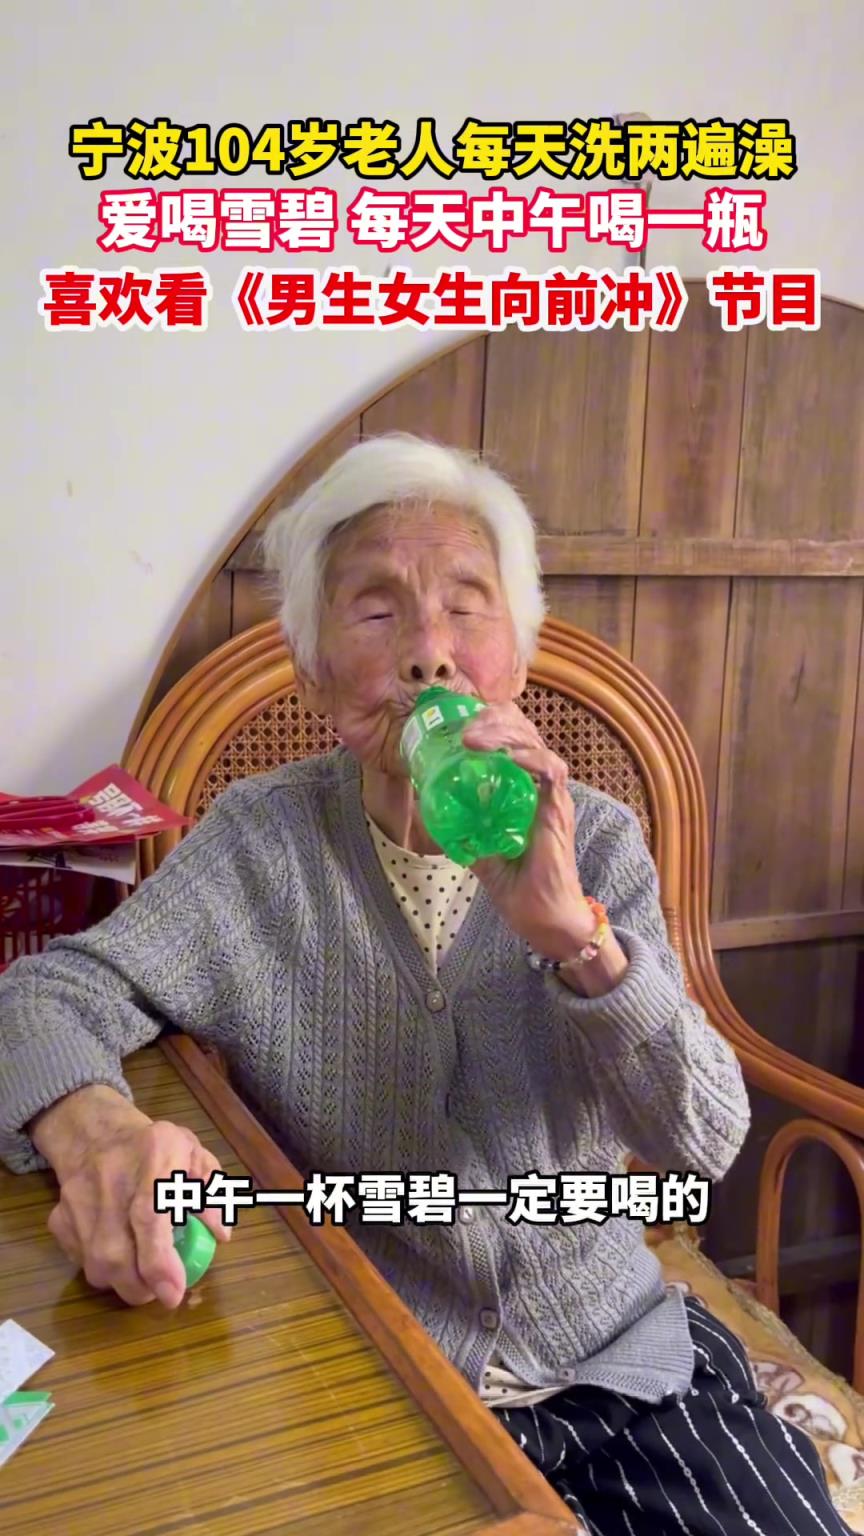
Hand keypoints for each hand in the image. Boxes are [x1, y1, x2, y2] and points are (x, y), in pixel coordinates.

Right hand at [33, 1087, 229, 1307]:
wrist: (96, 1132)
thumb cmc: (156, 1147)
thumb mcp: (194, 1155)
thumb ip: (212, 1191)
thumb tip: (220, 1234)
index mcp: (155, 1156)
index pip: (148, 1216)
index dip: (159, 1263)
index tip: (173, 1294)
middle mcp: (111, 1179)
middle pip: (116, 1255)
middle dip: (142, 1287)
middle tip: (162, 1288)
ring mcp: (78, 1201)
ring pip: (96, 1267)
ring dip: (124, 1281)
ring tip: (142, 1269)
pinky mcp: (58, 1219)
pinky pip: (81, 1262)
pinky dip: (102, 1270)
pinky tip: (119, 1253)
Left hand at [460, 701, 595, 959]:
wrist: (543, 919)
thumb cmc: (518, 887)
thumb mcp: (479, 850)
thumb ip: (463, 827)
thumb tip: (431, 807)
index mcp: (523, 788)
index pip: (511, 738)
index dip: (489, 721)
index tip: (460, 721)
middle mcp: (541, 786)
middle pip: (523, 731)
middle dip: (493, 719)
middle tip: (463, 727)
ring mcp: (552, 797)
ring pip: (535, 743)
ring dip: (503, 733)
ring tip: (472, 738)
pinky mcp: (558, 811)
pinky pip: (551, 771)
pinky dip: (528, 757)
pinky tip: (505, 756)